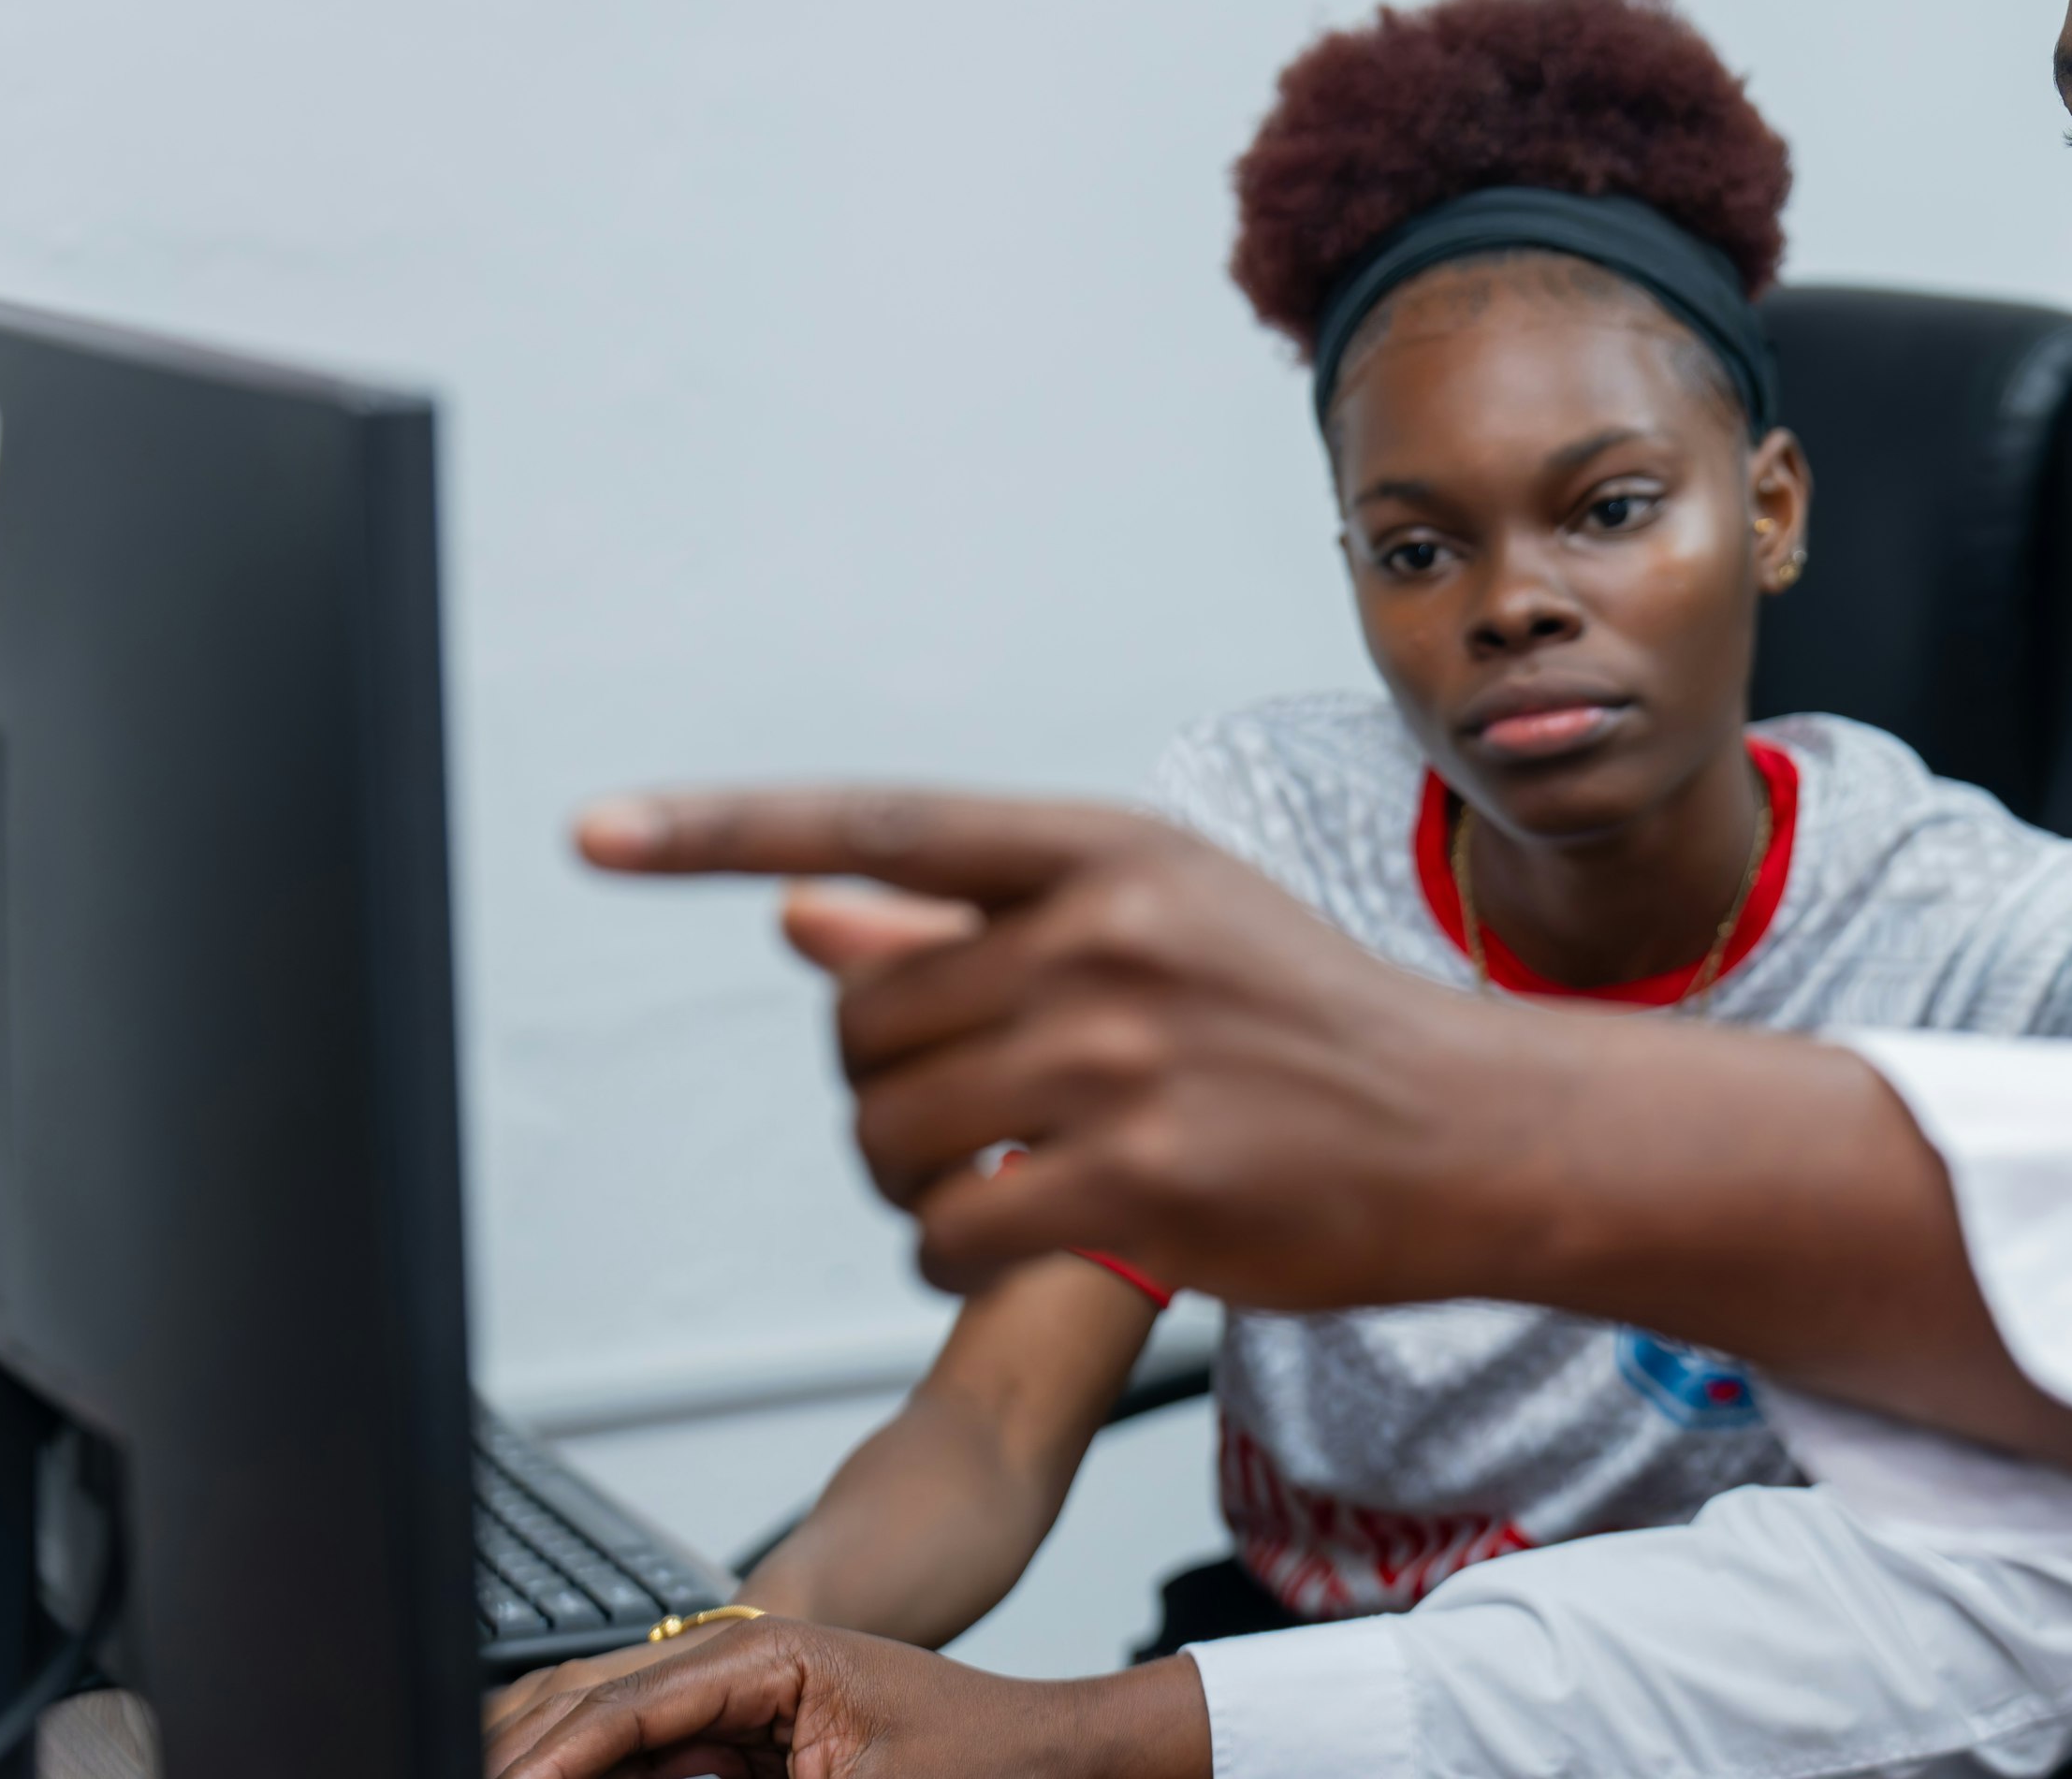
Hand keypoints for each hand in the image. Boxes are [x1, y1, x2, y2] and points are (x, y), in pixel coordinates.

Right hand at [482, 1617, 1206, 1778]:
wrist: (1056, 1753)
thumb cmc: (985, 1760)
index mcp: (770, 1655)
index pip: (622, 1707)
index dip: (547, 1760)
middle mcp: (743, 1663)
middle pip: (590, 1705)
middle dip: (520, 1753)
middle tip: (448, 1766)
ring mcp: (740, 1699)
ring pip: (605, 1728)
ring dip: (554, 1761)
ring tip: (480, 1767)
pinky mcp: (746, 1740)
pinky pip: (649, 1753)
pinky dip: (602, 1770)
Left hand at [578, 786, 2071, 1508]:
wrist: (1478, 1128)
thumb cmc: (1312, 1024)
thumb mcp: (1162, 926)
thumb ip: (974, 917)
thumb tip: (802, 913)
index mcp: (1106, 850)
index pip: (878, 823)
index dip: (720, 828)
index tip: (593, 829)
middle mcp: (1107, 934)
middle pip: (861, 1021)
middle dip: (888, 1085)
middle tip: (983, 1106)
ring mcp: (1123, 1058)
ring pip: (888, 1133)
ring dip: (917, 1173)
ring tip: (1021, 1167)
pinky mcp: (1138, 1182)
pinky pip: (943, 1231)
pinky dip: (959, 1248)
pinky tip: (1046, 1228)